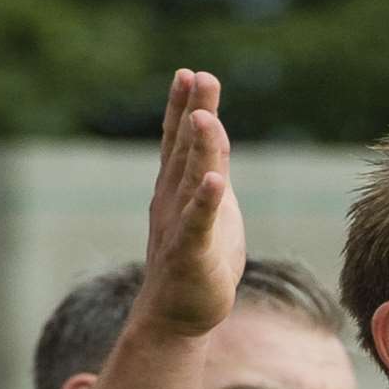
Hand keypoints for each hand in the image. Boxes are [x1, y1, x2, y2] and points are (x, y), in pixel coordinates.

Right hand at [137, 69, 243, 337]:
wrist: (175, 315)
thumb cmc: (196, 256)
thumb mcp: (210, 204)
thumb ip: (210, 165)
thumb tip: (212, 125)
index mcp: (177, 189)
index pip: (179, 141)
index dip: (183, 107)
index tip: (190, 73)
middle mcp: (173, 201)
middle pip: (183, 151)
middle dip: (190, 113)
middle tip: (198, 77)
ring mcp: (180, 226)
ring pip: (190, 181)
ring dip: (197, 150)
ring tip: (204, 118)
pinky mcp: (192, 254)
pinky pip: (199, 225)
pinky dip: (206, 202)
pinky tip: (216, 181)